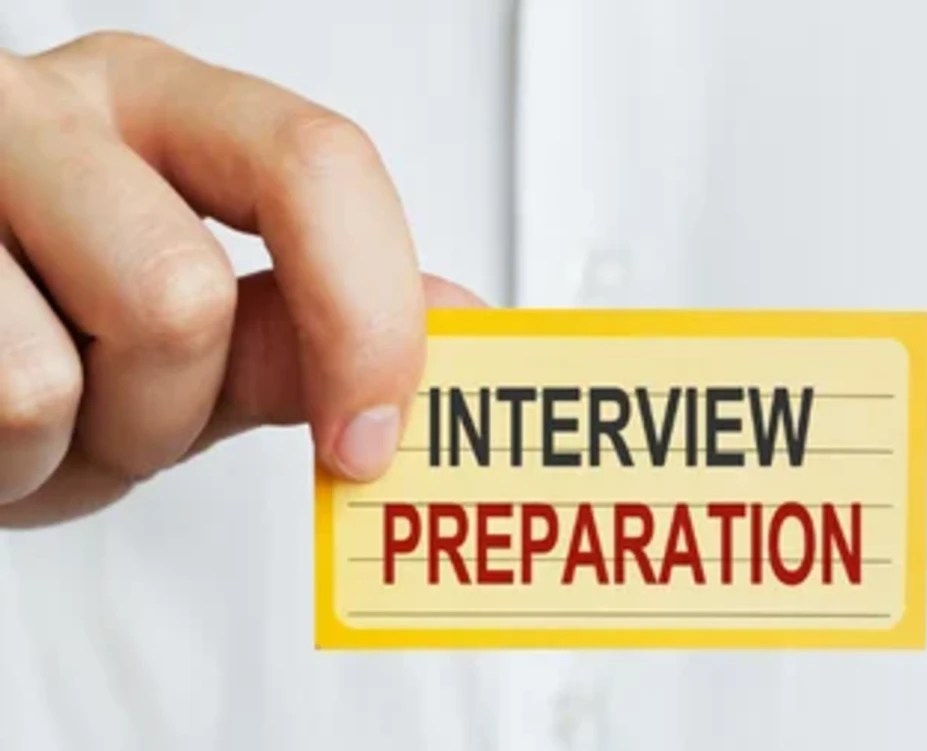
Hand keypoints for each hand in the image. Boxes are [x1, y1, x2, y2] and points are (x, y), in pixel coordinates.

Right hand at [0, 32, 482, 526]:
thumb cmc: (60, 335)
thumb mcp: (200, 333)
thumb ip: (317, 326)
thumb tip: (461, 325)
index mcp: (168, 110)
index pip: (317, 168)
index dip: (366, 318)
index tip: (368, 439)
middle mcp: (51, 110)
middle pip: (182, 295)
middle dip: (168, 412)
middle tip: (132, 408)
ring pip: (56, 379)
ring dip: (76, 444)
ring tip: (49, 407)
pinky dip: (5, 467)